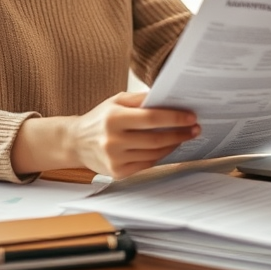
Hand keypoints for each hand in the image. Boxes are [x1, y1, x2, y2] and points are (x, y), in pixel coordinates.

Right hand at [69, 92, 199, 178]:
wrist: (76, 142)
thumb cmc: (100, 118)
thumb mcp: (116, 101)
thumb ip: (140, 99)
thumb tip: (167, 97)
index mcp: (113, 118)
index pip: (151, 118)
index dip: (174, 118)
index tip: (191, 117)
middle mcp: (113, 140)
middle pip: (156, 138)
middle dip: (179, 133)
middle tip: (194, 128)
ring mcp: (115, 159)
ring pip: (154, 153)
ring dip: (173, 145)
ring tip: (183, 136)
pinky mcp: (117, 172)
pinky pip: (146, 164)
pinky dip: (159, 155)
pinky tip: (167, 147)